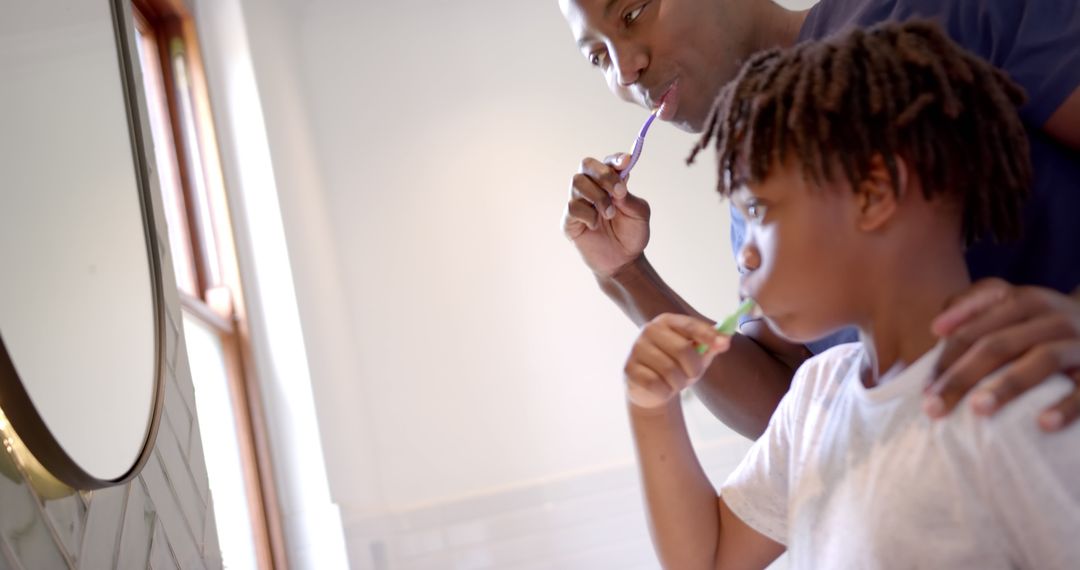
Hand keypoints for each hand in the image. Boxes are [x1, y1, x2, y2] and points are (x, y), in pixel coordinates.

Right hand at [562, 153, 651, 277]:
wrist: (624, 261)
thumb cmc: (631, 235)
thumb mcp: (639, 214)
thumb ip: (629, 197)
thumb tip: (618, 185)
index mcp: (610, 183)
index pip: (608, 162)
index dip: (615, 159)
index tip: (626, 162)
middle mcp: (592, 188)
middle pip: (586, 164)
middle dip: (603, 174)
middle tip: (619, 191)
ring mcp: (579, 202)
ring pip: (577, 182)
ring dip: (597, 197)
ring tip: (610, 214)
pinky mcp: (569, 220)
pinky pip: (572, 206)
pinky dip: (588, 215)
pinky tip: (595, 226)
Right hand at [624, 313, 730, 408]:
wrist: (648, 389)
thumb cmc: (675, 367)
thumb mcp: (696, 356)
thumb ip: (710, 347)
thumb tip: (726, 340)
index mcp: (667, 321)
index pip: (690, 325)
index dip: (708, 335)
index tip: (724, 344)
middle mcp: (649, 330)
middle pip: (683, 350)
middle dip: (694, 368)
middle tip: (693, 375)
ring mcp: (636, 348)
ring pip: (670, 371)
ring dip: (679, 383)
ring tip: (675, 383)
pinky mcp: (628, 368)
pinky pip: (656, 385)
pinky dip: (666, 392)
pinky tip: (661, 389)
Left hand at [924, 278, 1079, 431]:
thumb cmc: (1046, 326)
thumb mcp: (1015, 307)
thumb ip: (974, 307)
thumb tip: (937, 328)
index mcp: (1025, 300)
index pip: (974, 329)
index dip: (945, 358)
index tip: (923, 387)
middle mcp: (1053, 317)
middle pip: (998, 345)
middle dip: (962, 377)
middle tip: (933, 408)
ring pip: (1041, 360)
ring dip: (1007, 386)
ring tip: (977, 410)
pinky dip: (1065, 406)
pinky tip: (1043, 425)